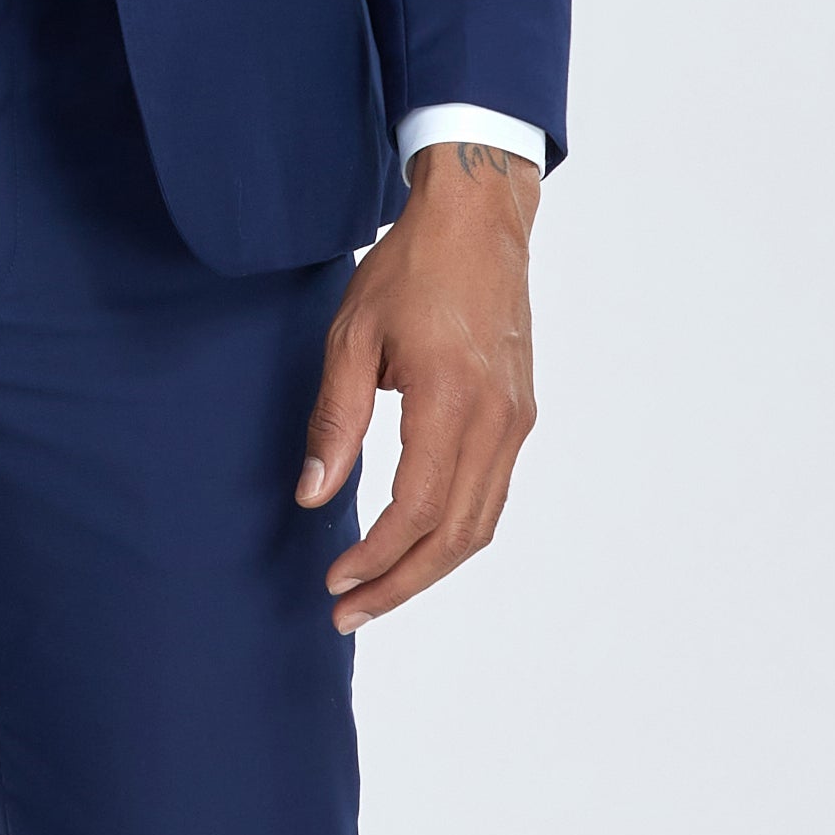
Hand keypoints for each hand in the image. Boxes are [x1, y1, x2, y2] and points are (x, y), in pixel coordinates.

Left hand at [296, 143, 541, 628]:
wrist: (479, 222)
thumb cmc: (410, 270)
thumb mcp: (351, 337)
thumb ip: (334, 421)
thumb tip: (314, 497)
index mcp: (450, 398)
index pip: (418, 508)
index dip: (377, 557)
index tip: (335, 580)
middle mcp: (496, 418)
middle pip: (456, 535)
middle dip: (401, 584)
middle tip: (349, 612)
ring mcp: (516, 420)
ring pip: (482, 523)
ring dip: (430, 568)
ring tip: (378, 592)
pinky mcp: (520, 415)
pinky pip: (492, 495)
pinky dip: (456, 533)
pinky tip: (417, 545)